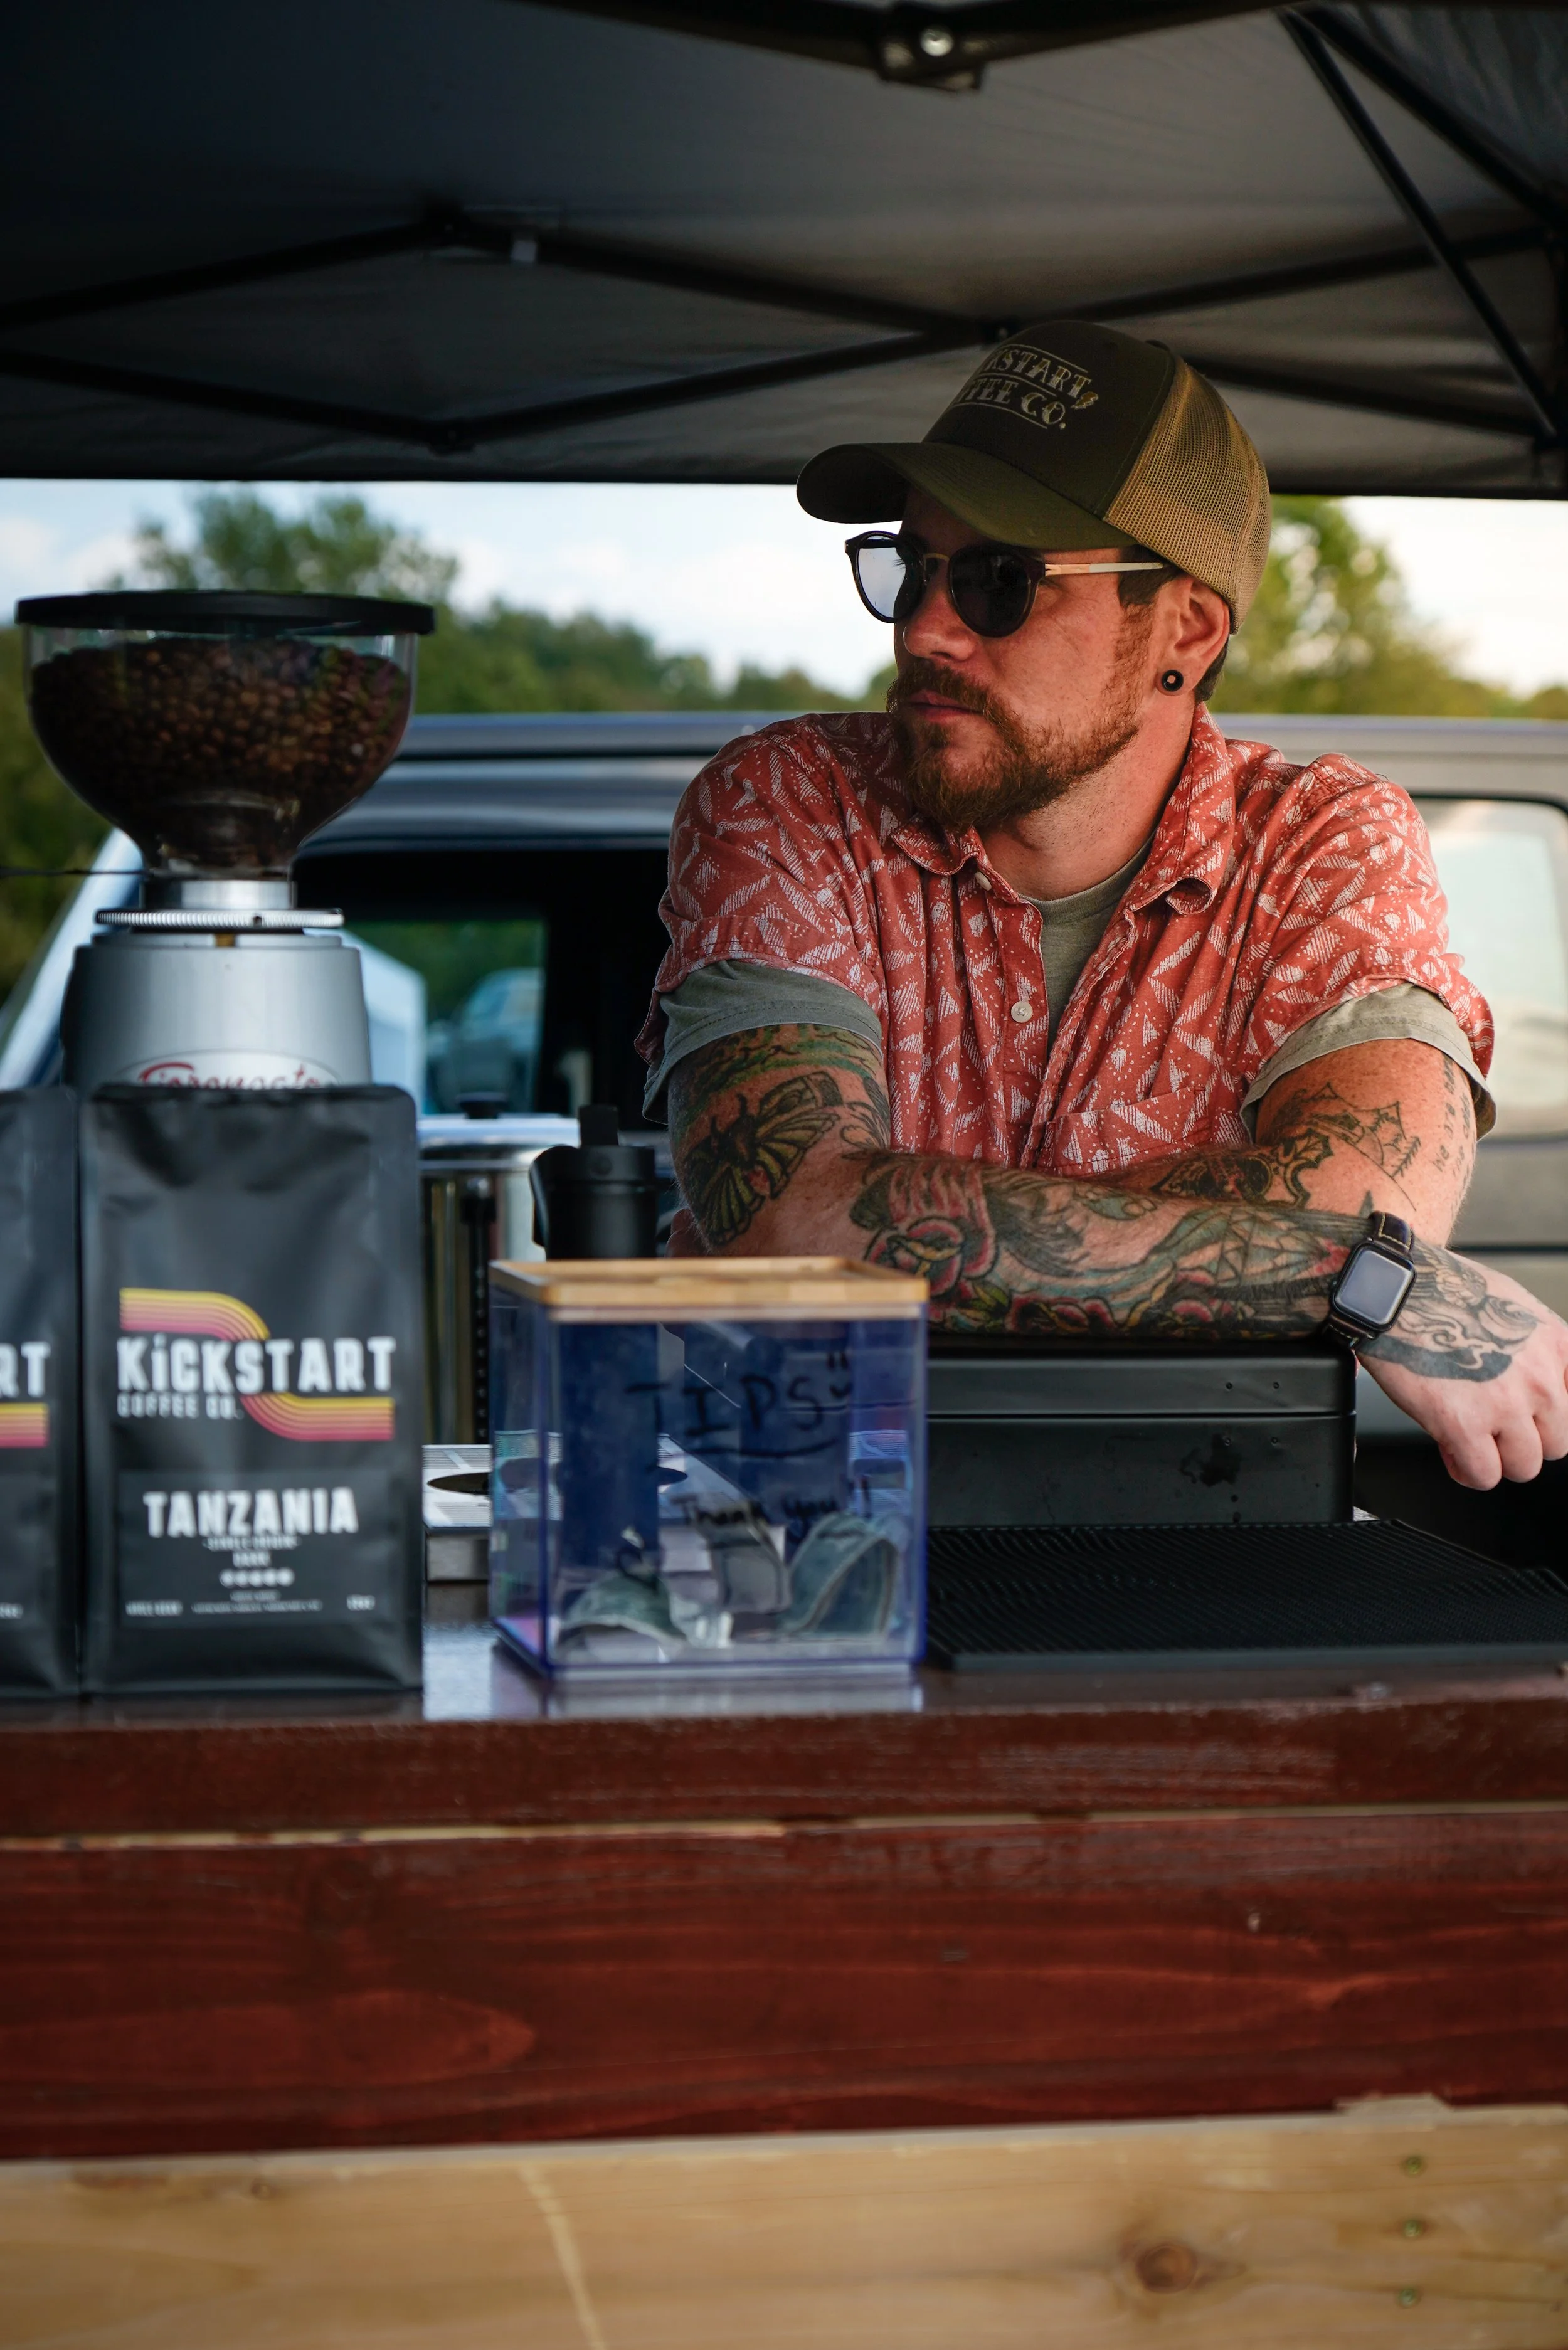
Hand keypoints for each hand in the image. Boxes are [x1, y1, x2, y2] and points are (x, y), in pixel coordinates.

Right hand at [1362, 1250, 1567, 1487]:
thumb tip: (1530, 1381)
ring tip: (1472, 1440)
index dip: (1546, 1416)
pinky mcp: (1464, 1425)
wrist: (1396, 1291)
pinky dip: (1467, 1470)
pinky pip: (1483, 1475)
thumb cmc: (1442, 1292)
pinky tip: (1451, 1449)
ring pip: (1524, 1466)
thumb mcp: (1512, 1306)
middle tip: (1494, 1429)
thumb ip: (1534, 1349)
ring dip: (1496, 1458)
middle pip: (1556, 1444)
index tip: (1530, 1419)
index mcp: (1556, 1345)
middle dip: (1523, 1440)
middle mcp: (1540, 1378)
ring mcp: (1505, 1404)